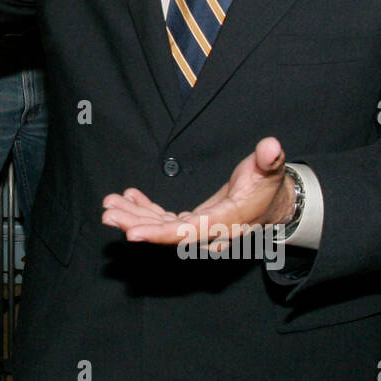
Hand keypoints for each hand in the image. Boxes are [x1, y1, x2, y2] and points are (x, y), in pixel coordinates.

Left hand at [101, 137, 295, 245]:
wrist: (273, 204)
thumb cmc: (268, 185)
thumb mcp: (271, 170)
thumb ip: (269, 160)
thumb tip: (271, 147)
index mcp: (226, 222)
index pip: (188, 231)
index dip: (159, 233)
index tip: (131, 233)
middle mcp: (209, 232)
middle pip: (168, 233)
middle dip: (136, 223)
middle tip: (107, 214)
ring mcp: (198, 229)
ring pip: (162, 227)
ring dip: (134, 216)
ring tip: (110, 205)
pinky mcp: (192, 223)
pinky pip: (165, 220)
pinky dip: (145, 209)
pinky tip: (130, 197)